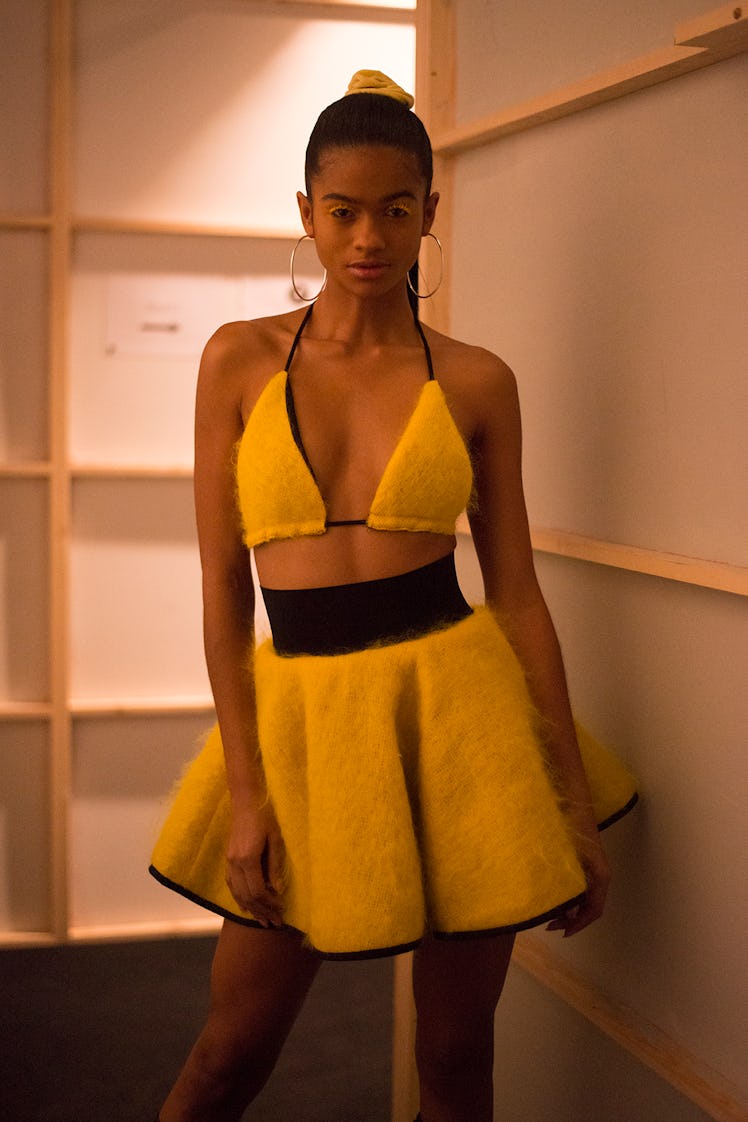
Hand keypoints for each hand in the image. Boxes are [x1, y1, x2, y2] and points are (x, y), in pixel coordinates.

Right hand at [225, 800, 285, 927]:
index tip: (281, 911)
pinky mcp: (228, 858)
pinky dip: (239, 897)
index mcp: (248, 858)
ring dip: (250, 908)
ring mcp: (229, 861)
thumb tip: (279, 890)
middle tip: (275, 924)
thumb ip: (275, 865)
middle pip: (247, 896)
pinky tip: (245, 906)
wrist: (245, 801)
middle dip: (261, 912)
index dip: (270, 904)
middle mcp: (235, 863)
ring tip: (262, 921)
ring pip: (237, 893)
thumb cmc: (265, 817)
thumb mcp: (276, 839)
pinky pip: (231, 884)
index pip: (258, 891)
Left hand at [546, 829, 610, 937]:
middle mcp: (600, 873)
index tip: (562, 932)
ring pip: (585, 896)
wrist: (572, 797)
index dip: (579, 924)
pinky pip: (581, 885)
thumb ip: (571, 886)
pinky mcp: (585, 860)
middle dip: (572, 919)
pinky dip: (570, 895)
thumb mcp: (568, 858)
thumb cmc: (570, 824)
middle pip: (590, 905)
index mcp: (600, 875)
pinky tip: (554, 895)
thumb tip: (570, 913)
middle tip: (549, 924)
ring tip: (550, 913)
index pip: (594, 909)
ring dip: (570, 908)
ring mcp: (593, 867)